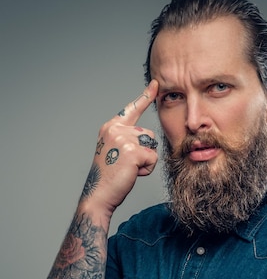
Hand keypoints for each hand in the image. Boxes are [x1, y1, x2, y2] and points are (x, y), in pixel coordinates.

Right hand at [81, 80, 158, 214]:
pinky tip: (132, 173)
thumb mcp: (116, 151)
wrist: (99, 195)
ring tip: (128, 169)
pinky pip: (152, 158)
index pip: (131, 109)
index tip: (155, 84)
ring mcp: (123, 139)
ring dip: (145, 161)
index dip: (145, 97)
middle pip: (148, 135)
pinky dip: (146, 169)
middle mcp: (115, 129)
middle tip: (125, 165)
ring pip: (151, 146)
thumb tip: (146, 137)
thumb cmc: (109, 177)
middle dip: (144, 152)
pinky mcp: (132, 151)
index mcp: (111, 127)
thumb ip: (127, 139)